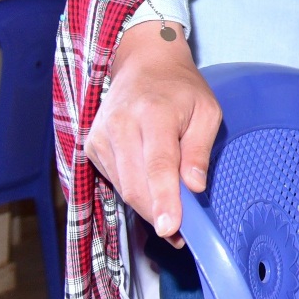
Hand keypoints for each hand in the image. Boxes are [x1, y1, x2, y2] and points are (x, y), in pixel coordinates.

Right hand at [84, 21, 219, 246]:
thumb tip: (194, 187)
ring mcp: (101, 136)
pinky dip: (134, 192)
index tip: (170, 228)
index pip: (157, 164)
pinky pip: (115, 180)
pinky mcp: (92, 146)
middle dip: (157, 213)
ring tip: (171, 213)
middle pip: (135, 184)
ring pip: (123, 188)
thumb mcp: (206, 111)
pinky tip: (150, 189)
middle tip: (179, 233)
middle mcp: (120, 125)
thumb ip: (199, 150)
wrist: (144, 65)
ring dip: (146, 207)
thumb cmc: (181, 89)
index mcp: (153, 113)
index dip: (163, 199)